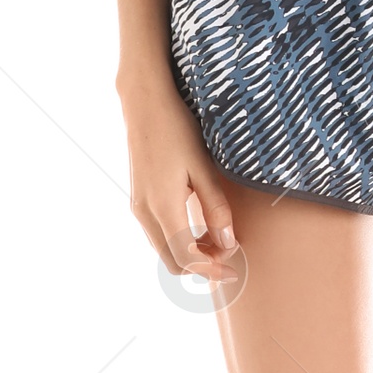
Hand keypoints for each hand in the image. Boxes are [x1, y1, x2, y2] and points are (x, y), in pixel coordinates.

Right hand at [121, 77, 240, 282]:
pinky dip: (178, 240)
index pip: (186, 258)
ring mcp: (138, 206)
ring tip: (217, 236)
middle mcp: (145, 213)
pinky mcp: (138, 198)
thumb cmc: (177, 129)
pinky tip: (197, 224)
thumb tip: (228, 244)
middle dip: (201, 264)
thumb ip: (216, 208)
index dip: (211, 269)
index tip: (234, 268)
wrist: (145, 103)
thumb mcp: (203, 168)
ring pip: (163, 249)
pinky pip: (157, 234)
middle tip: (228, 250)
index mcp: (163, 207)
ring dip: (189, 252)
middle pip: (172, 262)